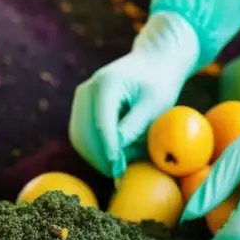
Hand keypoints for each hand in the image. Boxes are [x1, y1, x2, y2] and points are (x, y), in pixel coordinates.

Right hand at [69, 12, 198, 176]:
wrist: (153, 63)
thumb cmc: (160, 84)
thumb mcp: (155, 105)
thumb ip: (136, 127)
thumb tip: (116, 152)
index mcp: (106, 84)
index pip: (101, 123)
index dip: (109, 149)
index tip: (119, 170)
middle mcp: (87, 90)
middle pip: (85, 133)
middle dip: (102, 158)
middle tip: (122, 175)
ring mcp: (81, 99)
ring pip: (80, 138)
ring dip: (98, 156)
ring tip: (121, 165)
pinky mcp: (81, 109)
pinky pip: (82, 136)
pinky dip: (96, 150)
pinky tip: (115, 157)